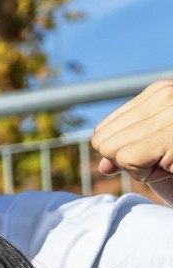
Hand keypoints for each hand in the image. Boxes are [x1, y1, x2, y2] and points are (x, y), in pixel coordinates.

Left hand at [92, 79, 172, 200]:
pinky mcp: (171, 135)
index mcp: (161, 92)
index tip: (153, 153)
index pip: (107, 129)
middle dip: (127, 161)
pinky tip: (172, 168)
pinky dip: (146, 174)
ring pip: (113, 151)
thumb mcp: (161, 147)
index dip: (120, 152)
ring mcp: (170, 112)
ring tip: (171, 162)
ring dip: (140, 169)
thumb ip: (131, 149)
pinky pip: (128, 160)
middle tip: (163, 160)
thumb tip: (102, 166)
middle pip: (104, 140)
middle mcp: (165, 95)